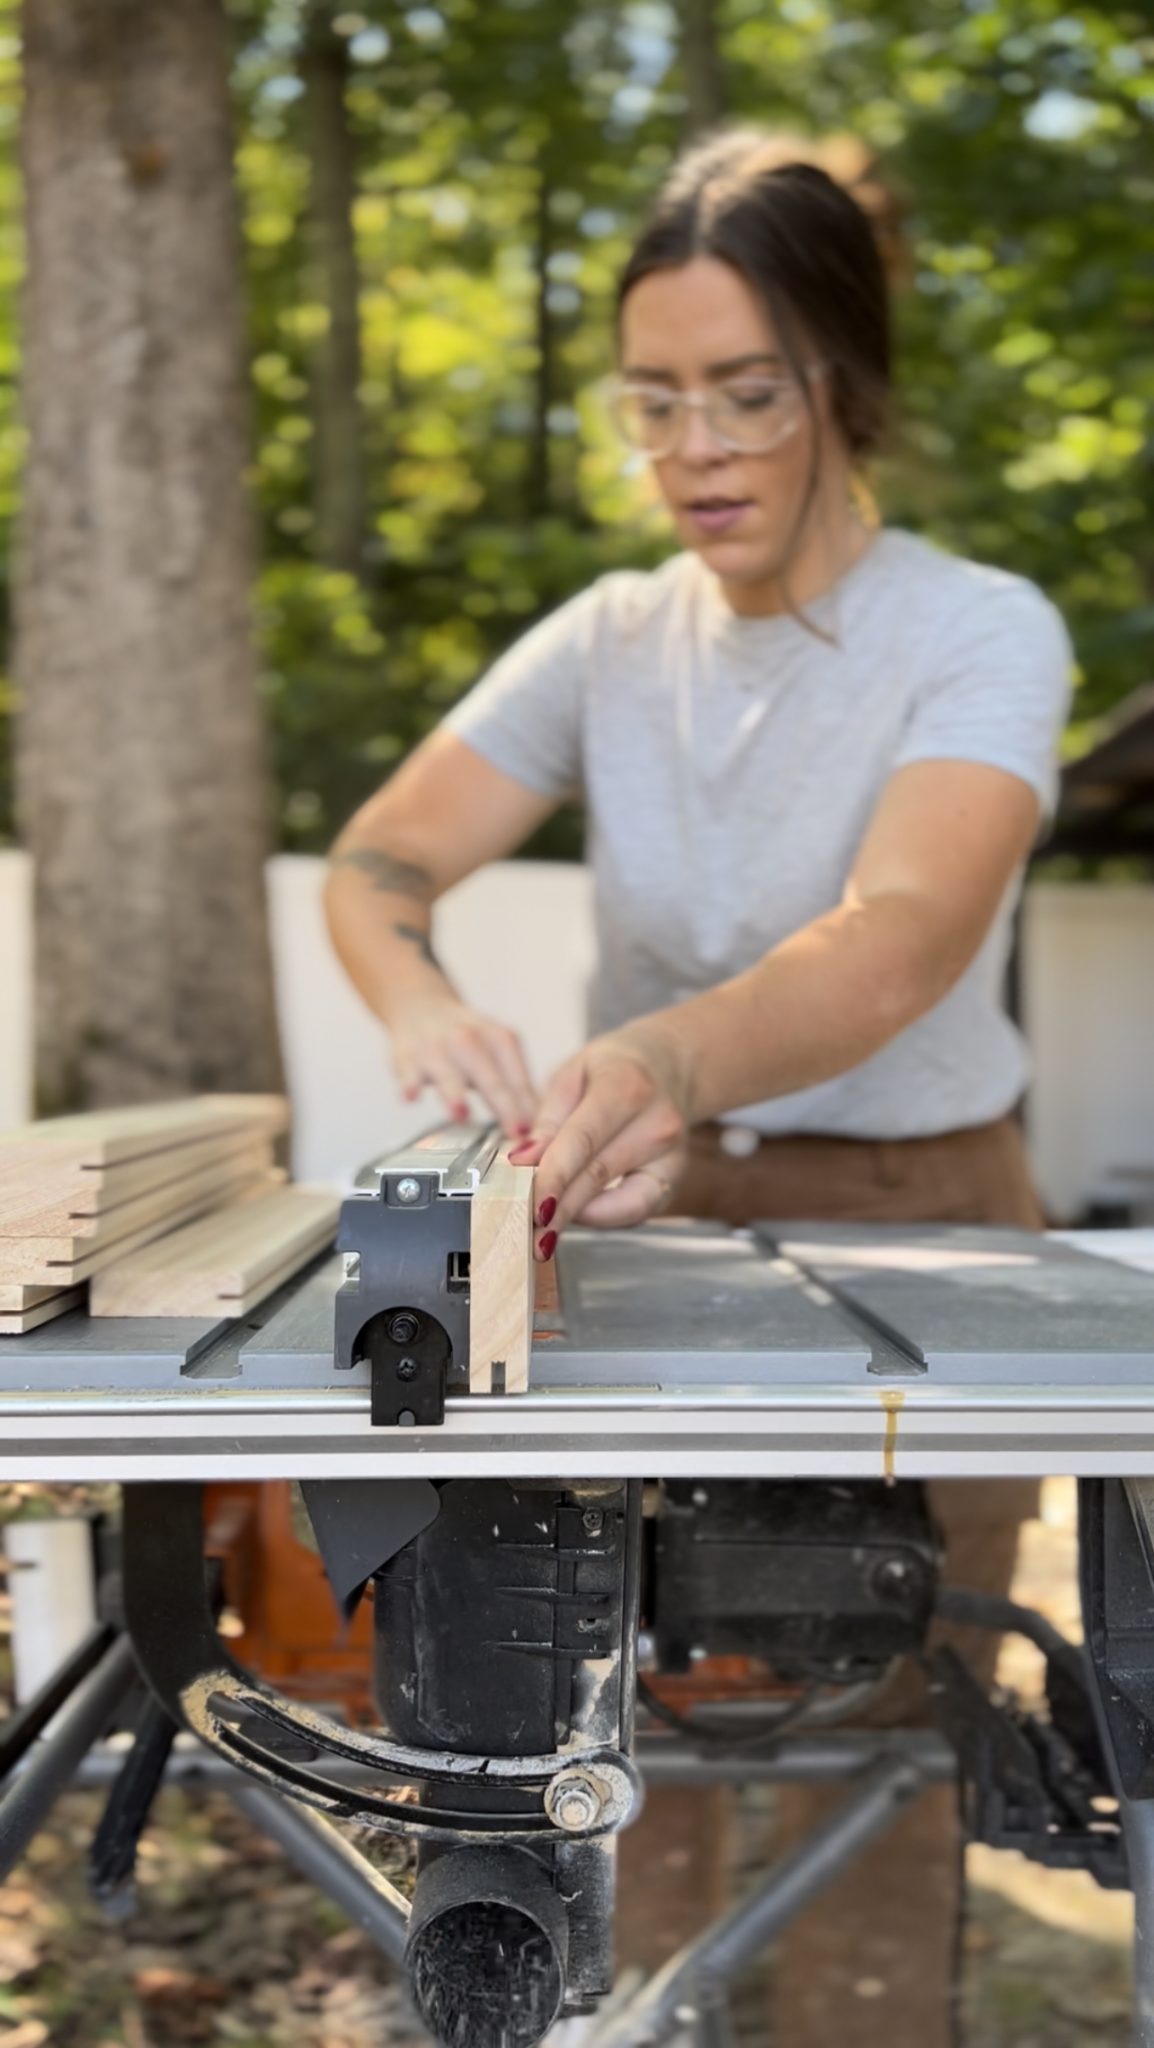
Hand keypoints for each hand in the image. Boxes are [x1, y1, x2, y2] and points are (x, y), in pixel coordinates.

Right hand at [389, 992, 537, 1138]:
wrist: (420, 1006)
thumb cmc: (466, 1040)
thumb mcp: (497, 1050)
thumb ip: (517, 1085)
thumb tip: (541, 1123)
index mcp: (499, 1039)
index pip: (517, 1076)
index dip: (528, 1105)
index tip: (538, 1132)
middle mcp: (469, 1039)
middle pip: (489, 1075)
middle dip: (504, 1104)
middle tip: (517, 1131)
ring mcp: (436, 1048)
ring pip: (447, 1071)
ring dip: (454, 1092)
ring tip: (461, 1113)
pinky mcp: (406, 1057)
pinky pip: (407, 1071)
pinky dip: (409, 1083)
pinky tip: (412, 1096)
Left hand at [509, 1021, 693, 1255]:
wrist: (667, 1067)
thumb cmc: (611, 1070)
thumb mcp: (570, 1076)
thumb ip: (547, 1120)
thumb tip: (524, 1163)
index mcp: (626, 1088)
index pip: (582, 1141)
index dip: (551, 1176)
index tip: (524, 1202)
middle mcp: (657, 1123)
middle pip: (597, 1176)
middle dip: (557, 1208)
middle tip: (523, 1229)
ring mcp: (672, 1155)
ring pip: (617, 1200)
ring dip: (577, 1217)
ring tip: (542, 1232)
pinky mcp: (673, 1179)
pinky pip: (637, 1210)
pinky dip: (604, 1218)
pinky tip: (577, 1217)